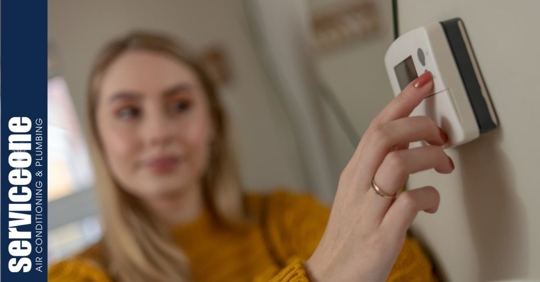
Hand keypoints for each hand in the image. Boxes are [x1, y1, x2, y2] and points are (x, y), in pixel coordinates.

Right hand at [304, 72, 453, 281]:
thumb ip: (380, 166)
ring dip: (428, 157)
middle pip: (383, 136)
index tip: (422, 82)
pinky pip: (409, 204)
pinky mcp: (381, 235)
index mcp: (353, 172)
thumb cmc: (349, 233)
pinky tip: (431, 201)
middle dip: (418, 124)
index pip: (376, 125)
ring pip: (396, 163)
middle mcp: (358, 185)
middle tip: (439, 133)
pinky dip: (429, 197)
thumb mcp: (358, 192)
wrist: (331, 274)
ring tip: (442, 165)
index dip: (401, 100)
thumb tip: (409, 141)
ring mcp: (368, 210)